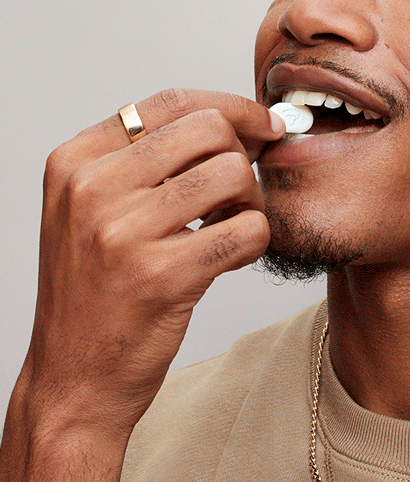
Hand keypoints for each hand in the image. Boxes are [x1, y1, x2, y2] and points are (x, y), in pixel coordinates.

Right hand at [14, 88, 284, 438]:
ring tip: (228, 227)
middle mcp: (92, 188)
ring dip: (250, 200)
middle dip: (242, 154)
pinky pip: (249, 228)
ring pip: (233, 173)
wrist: (74, 379)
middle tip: (238, 191)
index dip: (232, 107)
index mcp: (75, 161)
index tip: (263, 125)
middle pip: (210, 129)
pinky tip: (230, 258)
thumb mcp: (98, 208)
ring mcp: (123, 232)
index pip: (173, 102)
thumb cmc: (98, 289)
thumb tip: (242, 121)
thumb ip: (152, 159)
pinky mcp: (162, 276)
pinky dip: (255, 241)